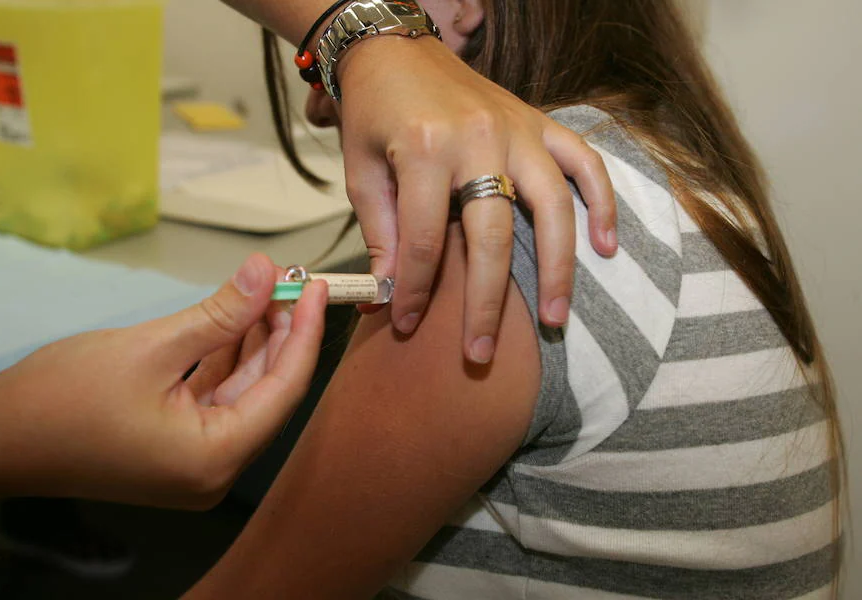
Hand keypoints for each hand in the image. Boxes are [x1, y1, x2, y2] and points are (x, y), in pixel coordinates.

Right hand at [0, 254, 326, 508]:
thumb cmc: (64, 398)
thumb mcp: (152, 347)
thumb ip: (220, 312)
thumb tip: (268, 272)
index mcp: (216, 458)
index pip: (285, 389)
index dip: (306, 333)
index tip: (319, 287)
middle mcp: (215, 468)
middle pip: (268, 390)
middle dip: (281, 333)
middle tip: (290, 282)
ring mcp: (196, 460)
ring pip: (243, 391)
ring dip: (254, 341)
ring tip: (268, 290)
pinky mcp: (177, 447)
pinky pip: (216, 397)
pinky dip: (227, 358)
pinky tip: (237, 318)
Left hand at [337, 36, 615, 363]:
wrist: (395, 49)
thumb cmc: (373, 113)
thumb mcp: (362, 172)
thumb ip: (382, 232)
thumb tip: (390, 294)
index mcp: (424, 150)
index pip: (423, 241)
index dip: (413, 290)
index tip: (405, 323)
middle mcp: (478, 139)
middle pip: (492, 237)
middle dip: (485, 303)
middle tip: (481, 352)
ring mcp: (517, 129)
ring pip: (552, 208)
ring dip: (558, 269)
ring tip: (557, 320)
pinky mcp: (539, 122)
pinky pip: (584, 162)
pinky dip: (602, 203)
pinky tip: (608, 247)